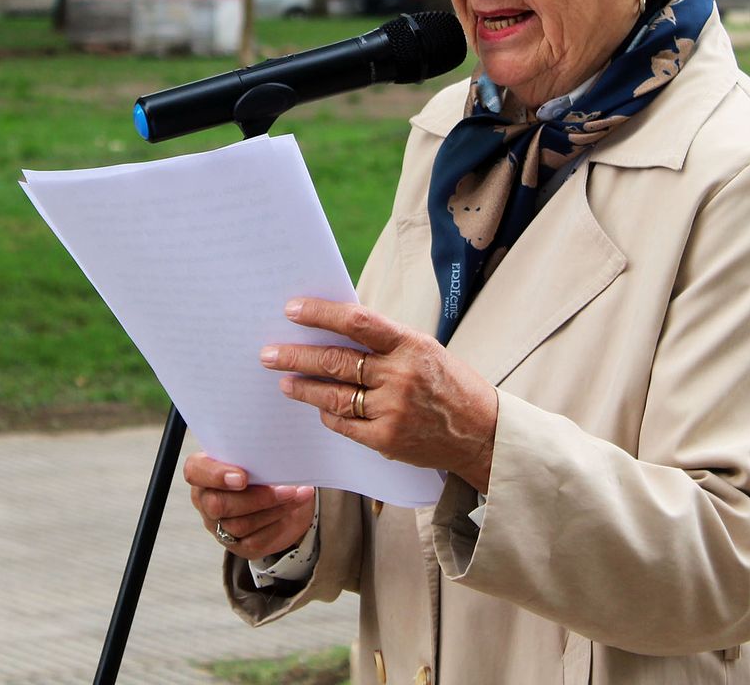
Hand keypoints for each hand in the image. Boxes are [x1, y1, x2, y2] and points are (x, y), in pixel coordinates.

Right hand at [184, 452, 315, 559]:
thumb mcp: (257, 452)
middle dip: (255, 497)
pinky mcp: (238, 544)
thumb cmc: (263, 465)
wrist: (281, 494)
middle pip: (217, 504)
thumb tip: (277, 445)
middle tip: (286, 488)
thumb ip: (257, 448)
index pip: (194, 471)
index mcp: (203, 470)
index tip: (243, 477)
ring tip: (296, 494)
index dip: (215, 475)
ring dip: (273, 509)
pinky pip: (255, 541)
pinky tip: (293, 508)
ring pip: (239, 524)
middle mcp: (206, 500)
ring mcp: (219, 525)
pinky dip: (278, 524)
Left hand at [264, 297, 498, 492]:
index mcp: (410, 344)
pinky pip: (344, 424)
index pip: (357, 322)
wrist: (482, 432)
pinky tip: (316, 407)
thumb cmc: (447, 383)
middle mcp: (400, 376)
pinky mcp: (387, 440)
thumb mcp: (423, 350)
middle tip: (267, 353)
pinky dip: (327, 414)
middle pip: (335, 361)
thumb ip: (384, 342)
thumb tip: (333, 327)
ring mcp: (393, 410)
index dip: (320, 314)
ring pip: (333, 396)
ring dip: (303, 388)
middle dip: (295, 356)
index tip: (292, 310)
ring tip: (283, 380)